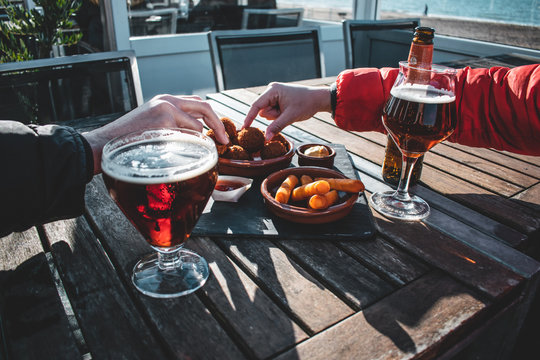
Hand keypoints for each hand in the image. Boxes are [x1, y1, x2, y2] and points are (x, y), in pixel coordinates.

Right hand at [84, 94, 227, 173]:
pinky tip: (182, 153)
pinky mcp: (164, 121)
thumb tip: (197, 133)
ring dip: (199, 141)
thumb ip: (173, 123)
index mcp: (164, 100)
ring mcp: (166, 109)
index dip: (211, 117)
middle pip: (204, 106)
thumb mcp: (153, 125)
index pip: (196, 103)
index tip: (218, 131)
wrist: (105, 144)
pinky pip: (187, 135)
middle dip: (218, 124)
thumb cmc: (129, 140)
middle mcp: (167, 100)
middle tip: (224, 140)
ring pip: (197, 125)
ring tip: (194, 152)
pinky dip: (190, 146)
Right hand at [243, 82, 331, 139]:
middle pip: (263, 111)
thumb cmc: (306, 104)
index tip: (244, 128)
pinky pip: (273, 112)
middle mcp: (271, 90)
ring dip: (277, 117)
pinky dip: (279, 115)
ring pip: (268, 113)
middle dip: (273, 116)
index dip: (249, 117)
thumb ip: (276, 127)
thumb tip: (266, 138)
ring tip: (289, 111)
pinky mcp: (277, 99)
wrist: (318, 99)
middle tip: (286, 114)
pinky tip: (288, 111)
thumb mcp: (290, 117)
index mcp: (273, 90)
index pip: (256, 106)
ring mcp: (274, 95)